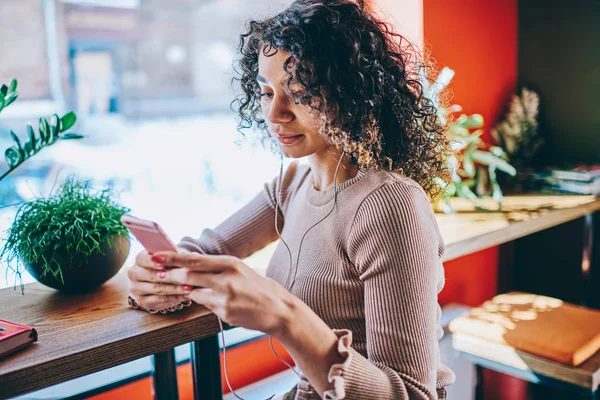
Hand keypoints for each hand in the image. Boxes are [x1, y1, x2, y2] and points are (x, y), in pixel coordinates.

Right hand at [127, 247, 191, 310]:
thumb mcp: (174, 256)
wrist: (171, 277)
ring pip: (156, 289)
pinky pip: (158, 300)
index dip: (153, 262)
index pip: (142, 259)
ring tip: (189, 288)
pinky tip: (185, 296)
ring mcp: (136, 288)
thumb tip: (178, 256)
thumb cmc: (172, 263)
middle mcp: (134, 273)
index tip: (164, 265)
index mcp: (140, 259)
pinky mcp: (142, 301)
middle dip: (167, 277)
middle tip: (182, 279)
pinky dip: (173, 298)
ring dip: (174, 289)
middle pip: (148, 275)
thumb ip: (174, 255)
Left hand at [152, 251, 294, 334]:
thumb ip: (216, 267)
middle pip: (189, 276)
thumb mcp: (238, 269)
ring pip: (195, 293)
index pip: (195, 259)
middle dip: (172, 275)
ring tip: (199, 290)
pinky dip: (207, 303)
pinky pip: (206, 306)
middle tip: (160, 274)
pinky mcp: (225, 313)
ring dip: (191, 292)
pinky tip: (221, 302)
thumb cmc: (255, 286)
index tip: (156, 256)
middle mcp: (227, 279)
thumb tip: (188, 263)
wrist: (276, 308)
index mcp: (230, 263)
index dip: (172, 258)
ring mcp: (225, 297)